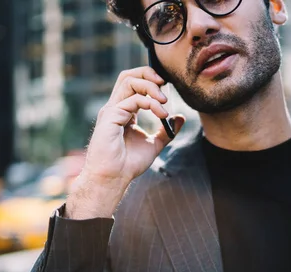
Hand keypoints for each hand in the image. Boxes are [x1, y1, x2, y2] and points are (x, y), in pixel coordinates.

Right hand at [83, 66, 184, 186]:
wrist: (114, 178)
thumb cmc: (128, 164)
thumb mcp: (154, 144)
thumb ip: (166, 130)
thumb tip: (180, 117)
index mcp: (123, 111)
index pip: (134, 83)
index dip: (150, 80)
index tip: (167, 88)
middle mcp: (115, 108)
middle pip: (128, 75)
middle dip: (148, 74)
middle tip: (165, 83)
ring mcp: (111, 111)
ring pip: (129, 81)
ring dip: (150, 87)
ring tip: (164, 102)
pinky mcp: (110, 117)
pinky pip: (132, 100)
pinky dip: (150, 103)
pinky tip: (161, 114)